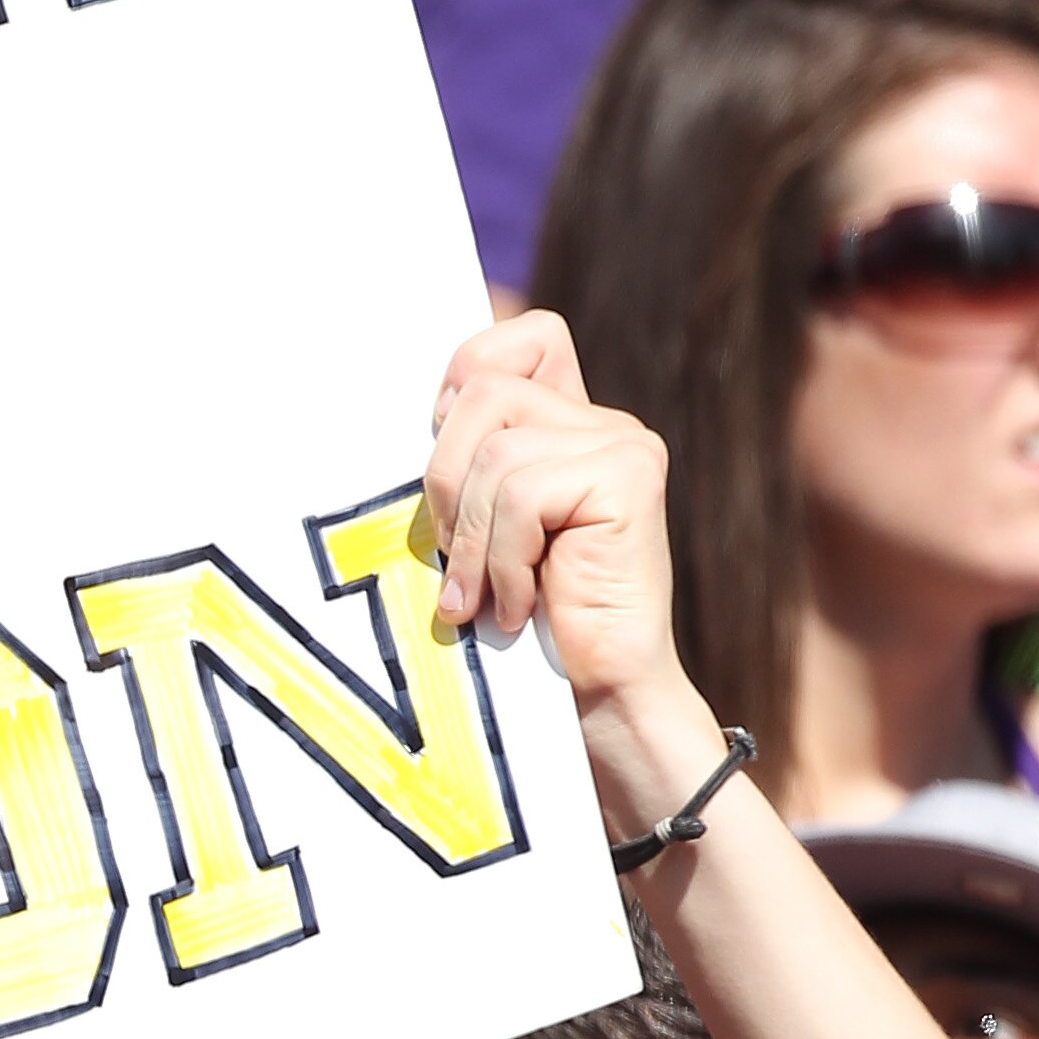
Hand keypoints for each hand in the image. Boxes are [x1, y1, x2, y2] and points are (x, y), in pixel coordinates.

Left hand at [423, 313, 713, 820]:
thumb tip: (407, 420)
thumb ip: (464, 469)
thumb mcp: (476, 534)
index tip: (446, 464)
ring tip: (489, 597)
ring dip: (472, 539)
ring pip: (496, 450)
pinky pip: (523, 493)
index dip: (464, 376)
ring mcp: (622, 443)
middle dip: (445, 481)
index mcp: (566, 425)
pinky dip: (502, 559)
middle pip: (482, 390)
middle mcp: (601, 422)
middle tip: (457, 560)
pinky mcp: (630, 476)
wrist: (596, 699)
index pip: (519, 338)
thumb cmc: (525, 628)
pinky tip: (519, 605)